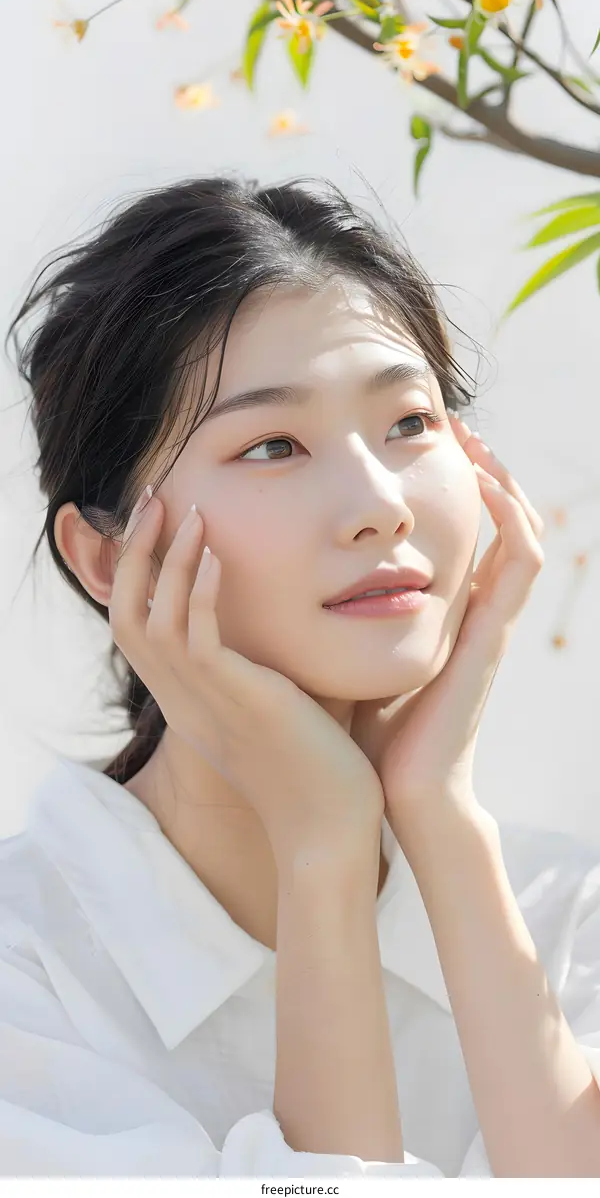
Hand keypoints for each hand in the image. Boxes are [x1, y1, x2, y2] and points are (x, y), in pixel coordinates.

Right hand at [109, 490, 383, 873]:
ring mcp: (203, 702)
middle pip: (125, 615)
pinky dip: (199, 590)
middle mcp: (182, 700)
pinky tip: (216, 552)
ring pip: (152, 618)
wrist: (332, 829)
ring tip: (187, 510)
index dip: (139, 574)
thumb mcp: (280, 704)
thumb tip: (296, 612)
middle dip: (136, 554)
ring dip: (166, 559)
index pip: (136, 628)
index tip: (162, 524)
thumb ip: (270, 661)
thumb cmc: (320, 767)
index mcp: (187, 701)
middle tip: (156, 499)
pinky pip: (196, 637)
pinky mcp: (237, 701)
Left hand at [350, 417, 544, 835]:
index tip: (419, 442)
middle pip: (497, 524)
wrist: (399, 793)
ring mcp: (489, 622)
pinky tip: (484, 483)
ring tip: (474, 438)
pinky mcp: (492, 634)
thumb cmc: (369, 735)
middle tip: (455, 422)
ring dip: (503, 481)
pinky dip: (511, 518)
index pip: (461, 535)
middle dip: (482, 469)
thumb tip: (288, 583)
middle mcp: (472, 612)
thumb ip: (337, 622)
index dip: (450, 489)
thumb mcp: (352, 658)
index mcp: (442, 616)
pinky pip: (521, 563)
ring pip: (520, 533)